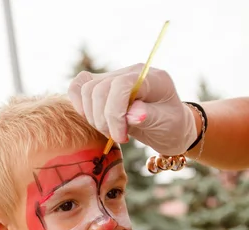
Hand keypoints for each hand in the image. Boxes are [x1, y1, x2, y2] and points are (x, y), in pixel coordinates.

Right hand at [68, 63, 197, 155]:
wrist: (168, 127)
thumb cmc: (171, 126)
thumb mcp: (167, 124)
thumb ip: (148, 116)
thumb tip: (131, 114)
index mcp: (152, 78)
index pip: (121, 84)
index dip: (114, 112)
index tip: (121, 136)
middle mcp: (131, 72)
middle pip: (99, 88)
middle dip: (103, 119)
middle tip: (117, 137)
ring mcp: (114, 77)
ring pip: (86, 90)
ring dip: (92, 116)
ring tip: (109, 130)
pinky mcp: (100, 86)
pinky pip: (78, 87)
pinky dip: (79, 105)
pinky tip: (92, 118)